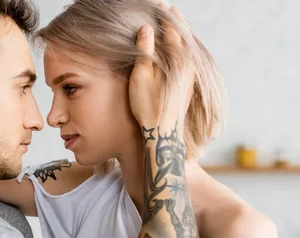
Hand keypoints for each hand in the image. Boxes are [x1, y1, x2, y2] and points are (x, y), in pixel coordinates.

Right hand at [129, 5, 193, 129]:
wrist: (163, 132)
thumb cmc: (148, 106)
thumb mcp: (141, 77)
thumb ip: (144, 51)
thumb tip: (146, 28)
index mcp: (177, 59)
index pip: (171, 30)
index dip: (164, 17)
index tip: (158, 6)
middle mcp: (189, 64)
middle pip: (184, 35)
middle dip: (175, 21)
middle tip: (168, 8)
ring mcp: (191, 74)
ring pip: (188, 46)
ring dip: (180, 33)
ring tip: (173, 23)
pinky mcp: (189, 83)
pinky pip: (188, 57)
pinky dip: (182, 46)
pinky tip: (177, 47)